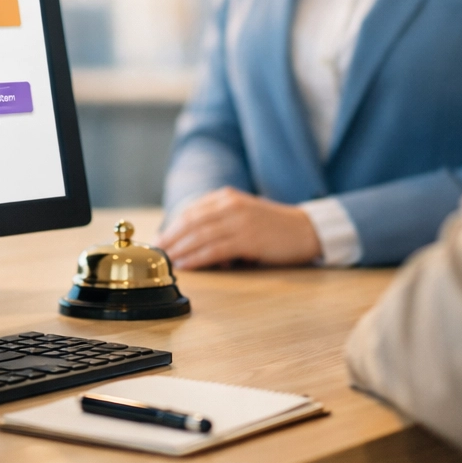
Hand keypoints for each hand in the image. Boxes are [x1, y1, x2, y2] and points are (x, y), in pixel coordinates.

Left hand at [156, 188, 322, 268]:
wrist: (306, 229)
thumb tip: (192, 243)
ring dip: (180, 249)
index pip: (191, 211)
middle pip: (191, 222)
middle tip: (156, 252)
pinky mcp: (248, 239)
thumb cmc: (272, 226)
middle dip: (171, 238)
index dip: (173, 226)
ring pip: (200, 236)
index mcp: (227, 197)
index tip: (160, 239)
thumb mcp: (243, 215)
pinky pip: (215, 250)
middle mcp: (231, 205)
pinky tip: (187, 265)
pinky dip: (197, 258)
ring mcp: (239, 221)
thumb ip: (219, 222)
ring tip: (168, 261)